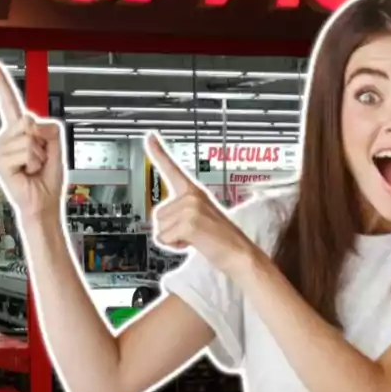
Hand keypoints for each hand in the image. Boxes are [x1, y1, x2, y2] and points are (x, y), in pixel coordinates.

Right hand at [0, 60, 65, 218]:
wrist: (42, 202)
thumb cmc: (47, 177)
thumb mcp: (56, 144)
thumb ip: (49, 126)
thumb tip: (31, 124)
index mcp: (18, 130)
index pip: (9, 102)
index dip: (0, 82)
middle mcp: (6, 137)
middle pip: (29, 120)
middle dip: (42, 141)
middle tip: (38, 159)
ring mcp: (1, 149)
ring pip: (29, 137)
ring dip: (38, 155)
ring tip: (32, 168)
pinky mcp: (0, 161)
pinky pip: (27, 151)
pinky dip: (33, 163)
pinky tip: (26, 173)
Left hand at [146, 133, 256, 275]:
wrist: (241, 255)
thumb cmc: (221, 239)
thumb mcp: (200, 217)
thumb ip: (182, 211)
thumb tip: (162, 218)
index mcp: (194, 191)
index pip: (172, 168)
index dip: (157, 151)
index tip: (149, 136)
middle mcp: (191, 196)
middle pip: (158, 215)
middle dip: (170, 230)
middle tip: (194, 233)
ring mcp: (191, 207)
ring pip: (159, 228)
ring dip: (173, 239)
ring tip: (196, 238)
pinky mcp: (189, 222)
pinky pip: (164, 239)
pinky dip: (175, 246)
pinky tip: (194, 243)